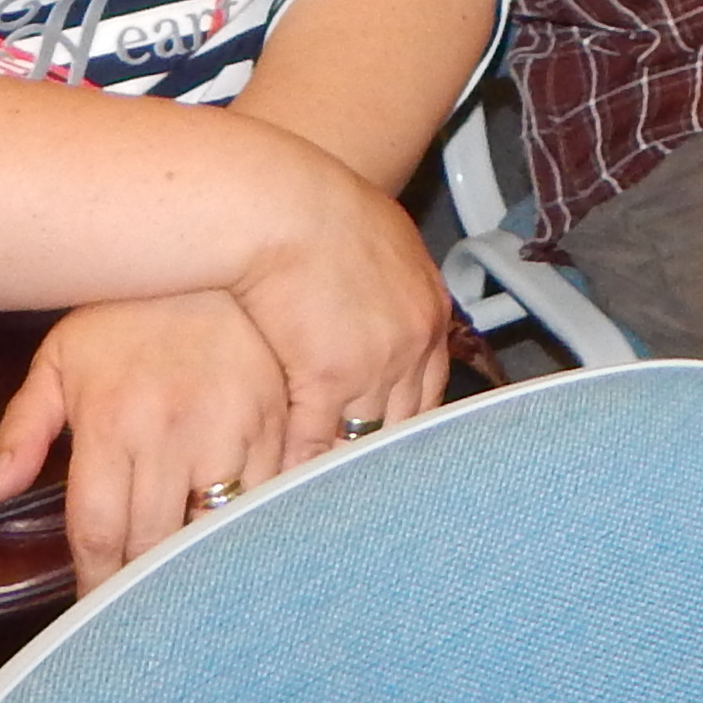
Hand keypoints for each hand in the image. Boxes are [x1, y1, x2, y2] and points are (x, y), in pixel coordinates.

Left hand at [0, 289, 290, 588]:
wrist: (211, 246)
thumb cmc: (126, 312)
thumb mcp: (58, 359)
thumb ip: (22, 428)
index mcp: (112, 421)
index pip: (99, 533)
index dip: (94, 582)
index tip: (93, 604)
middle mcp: (172, 429)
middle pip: (154, 545)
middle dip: (140, 585)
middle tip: (135, 603)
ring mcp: (231, 425)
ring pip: (214, 530)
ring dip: (196, 561)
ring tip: (183, 578)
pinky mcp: (278, 418)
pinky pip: (268, 495)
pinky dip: (250, 524)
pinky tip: (236, 536)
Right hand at [215, 154, 457, 482]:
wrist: (274, 200)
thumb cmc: (303, 211)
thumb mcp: (367, 241)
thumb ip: (379, 286)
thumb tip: (365, 313)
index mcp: (427, 307)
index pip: (428, 389)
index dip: (398, 423)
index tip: (381, 452)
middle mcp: (416, 338)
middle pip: (406, 422)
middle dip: (377, 455)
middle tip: (358, 494)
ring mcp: (381, 361)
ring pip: (366, 439)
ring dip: (340, 470)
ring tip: (320, 502)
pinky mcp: (335, 375)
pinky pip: (318, 441)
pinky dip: (299, 468)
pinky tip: (280, 488)